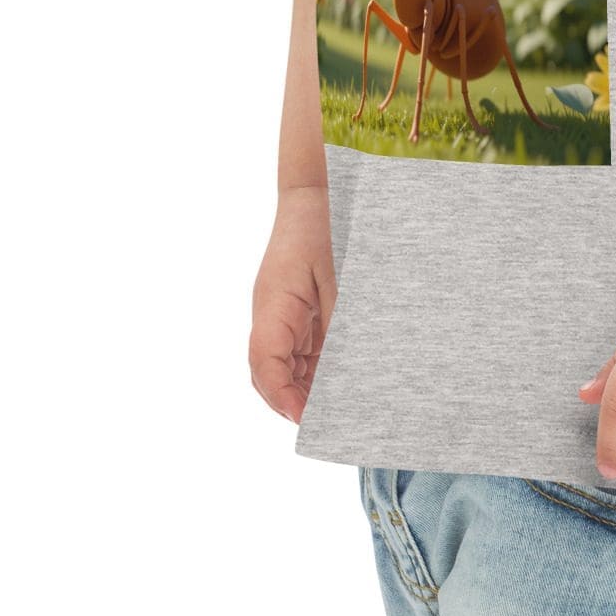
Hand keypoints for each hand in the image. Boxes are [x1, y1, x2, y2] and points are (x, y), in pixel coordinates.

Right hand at [249, 186, 336, 421]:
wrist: (321, 190)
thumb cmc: (331, 224)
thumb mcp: (342, 277)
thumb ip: (341, 324)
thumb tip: (350, 371)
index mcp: (273, 303)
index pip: (264, 363)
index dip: (281, 396)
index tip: (304, 419)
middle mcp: (270, 313)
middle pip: (269, 374)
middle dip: (293, 402)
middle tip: (330, 425)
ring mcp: (281, 313)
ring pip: (285, 366)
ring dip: (307, 388)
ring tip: (341, 410)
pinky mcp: (296, 310)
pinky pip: (300, 349)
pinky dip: (318, 369)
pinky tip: (344, 380)